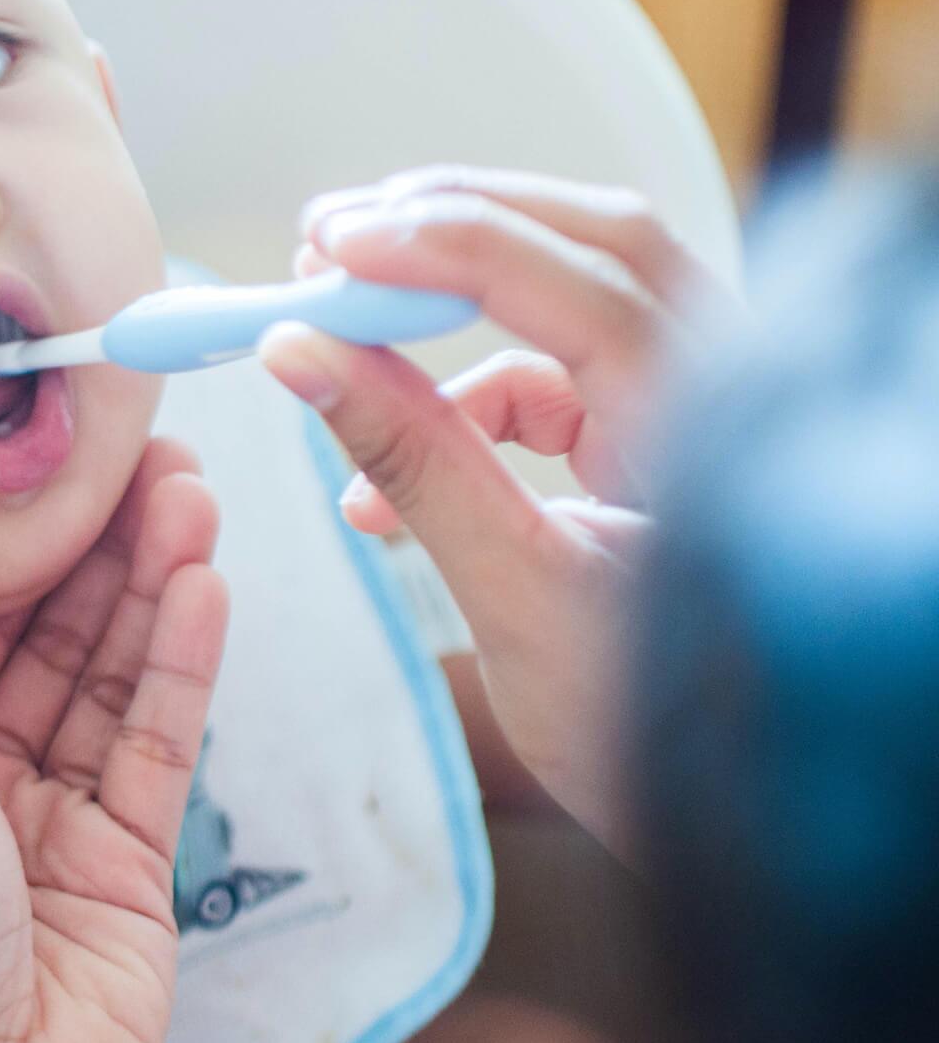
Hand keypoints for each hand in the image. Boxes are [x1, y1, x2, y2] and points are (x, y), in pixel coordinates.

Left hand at [0, 441, 228, 1042]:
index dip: (7, 544)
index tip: (51, 463)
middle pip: (44, 642)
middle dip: (95, 554)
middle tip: (152, 460)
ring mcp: (50, 822)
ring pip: (106, 684)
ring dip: (148, 593)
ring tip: (193, 499)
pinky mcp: (123, 866)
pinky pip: (155, 748)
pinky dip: (180, 670)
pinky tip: (205, 592)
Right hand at [258, 167, 738, 860]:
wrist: (738, 813)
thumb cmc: (655, 730)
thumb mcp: (511, 593)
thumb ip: (411, 461)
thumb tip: (304, 354)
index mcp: (712, 432)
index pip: (580, 283)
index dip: (445, 246)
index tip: (329, 248)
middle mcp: (723, 389)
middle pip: (588, 245)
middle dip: (449, 230)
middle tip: (325, 240)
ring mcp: (696, 404)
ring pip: (571, 294)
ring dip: (447, 311)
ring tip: (336, 340)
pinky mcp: (658, 430)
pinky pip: (552, 373)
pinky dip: (461, 402)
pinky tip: (382, 491)